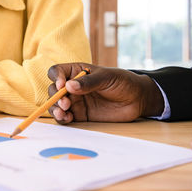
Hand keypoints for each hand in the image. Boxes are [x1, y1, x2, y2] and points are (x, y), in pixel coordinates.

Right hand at [46, 63, 164, 123]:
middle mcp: (72, 86)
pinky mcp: (80, 115)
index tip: (61, 85)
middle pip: (53, 90)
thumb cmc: (123, 82)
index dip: (56, 78)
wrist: (137, 99)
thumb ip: (88, 82)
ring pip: (56, 105)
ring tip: (63, 113)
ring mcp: (75, 101)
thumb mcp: (106, 78)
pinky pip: (65, 117)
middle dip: (55, 97)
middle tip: (66, 103)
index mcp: (76, 72)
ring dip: (55, 109)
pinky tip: (67, 118)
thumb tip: (68, 86)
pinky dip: (62, 118)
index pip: (57, 72)